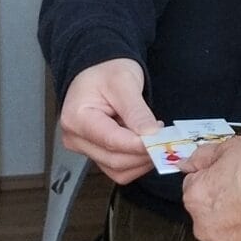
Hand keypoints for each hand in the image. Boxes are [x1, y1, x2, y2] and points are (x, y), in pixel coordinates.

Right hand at [59, 58, 159, 184]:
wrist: (100, 69)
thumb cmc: (107, 71)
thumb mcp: (125, 82)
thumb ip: (137, 111)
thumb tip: (151, 135)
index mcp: (77, 118)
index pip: (111, 140)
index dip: (138, 145)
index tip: (161, 141)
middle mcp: (76, 138)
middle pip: (115, 160)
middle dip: (144, 153)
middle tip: (165, 139)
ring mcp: (85, 148)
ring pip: (118, 170)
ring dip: (142, 159)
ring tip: (154, 137)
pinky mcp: (96, 154)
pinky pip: (119, 169)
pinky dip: (137, 161)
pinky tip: (144, 143)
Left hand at [180, 139, 240, 240]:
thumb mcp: (230, 148)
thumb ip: (202, 157)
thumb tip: (186, 164)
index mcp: (195, 198)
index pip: (195, 187)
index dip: (215, 179)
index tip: (232, 177)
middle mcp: (205, 228)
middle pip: (209, 215)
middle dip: (224, 206)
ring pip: (227, 236)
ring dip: (239, 226)